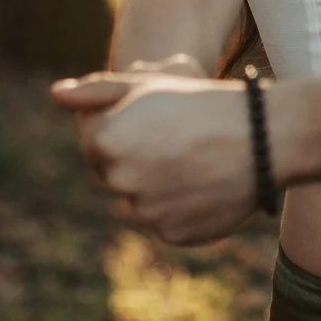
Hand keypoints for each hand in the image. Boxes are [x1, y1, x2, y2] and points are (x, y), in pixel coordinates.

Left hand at [53, 73, 260, 243]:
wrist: (265, 138)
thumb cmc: (204, 103)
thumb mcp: (149, 85)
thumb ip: (97, 92)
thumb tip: (55, 95)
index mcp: (107, 141)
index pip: (92, 139)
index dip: (121, 124)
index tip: (152, 117)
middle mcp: (119, 181)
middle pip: (112, 172)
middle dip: (135, 156)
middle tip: (175, 138)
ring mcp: (145, 212)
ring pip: (138, 199)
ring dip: (155, 184)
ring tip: (194, 159)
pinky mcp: (171, 234)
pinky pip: (164, 221)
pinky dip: (178, 207)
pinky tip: (203, 182)